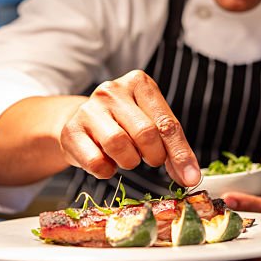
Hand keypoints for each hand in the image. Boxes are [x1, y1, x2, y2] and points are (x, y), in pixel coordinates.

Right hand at [56, 70, 201, 186]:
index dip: (180, 154)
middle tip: (151, 159)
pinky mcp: (71, 131)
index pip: (166, 122)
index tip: (190, 178)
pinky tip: (107, 162)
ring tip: (126, 156)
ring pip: (119, 145)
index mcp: (138, 82)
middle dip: (154, 156)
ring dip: (129, 162)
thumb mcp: (150, 123)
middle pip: (145, 133)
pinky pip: (96, 162)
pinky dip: (107, 170)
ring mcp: (89, 109)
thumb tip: (190, 176)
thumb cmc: (123, 123)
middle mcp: (112, 91)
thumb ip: (172, 145)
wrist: (79, 122)